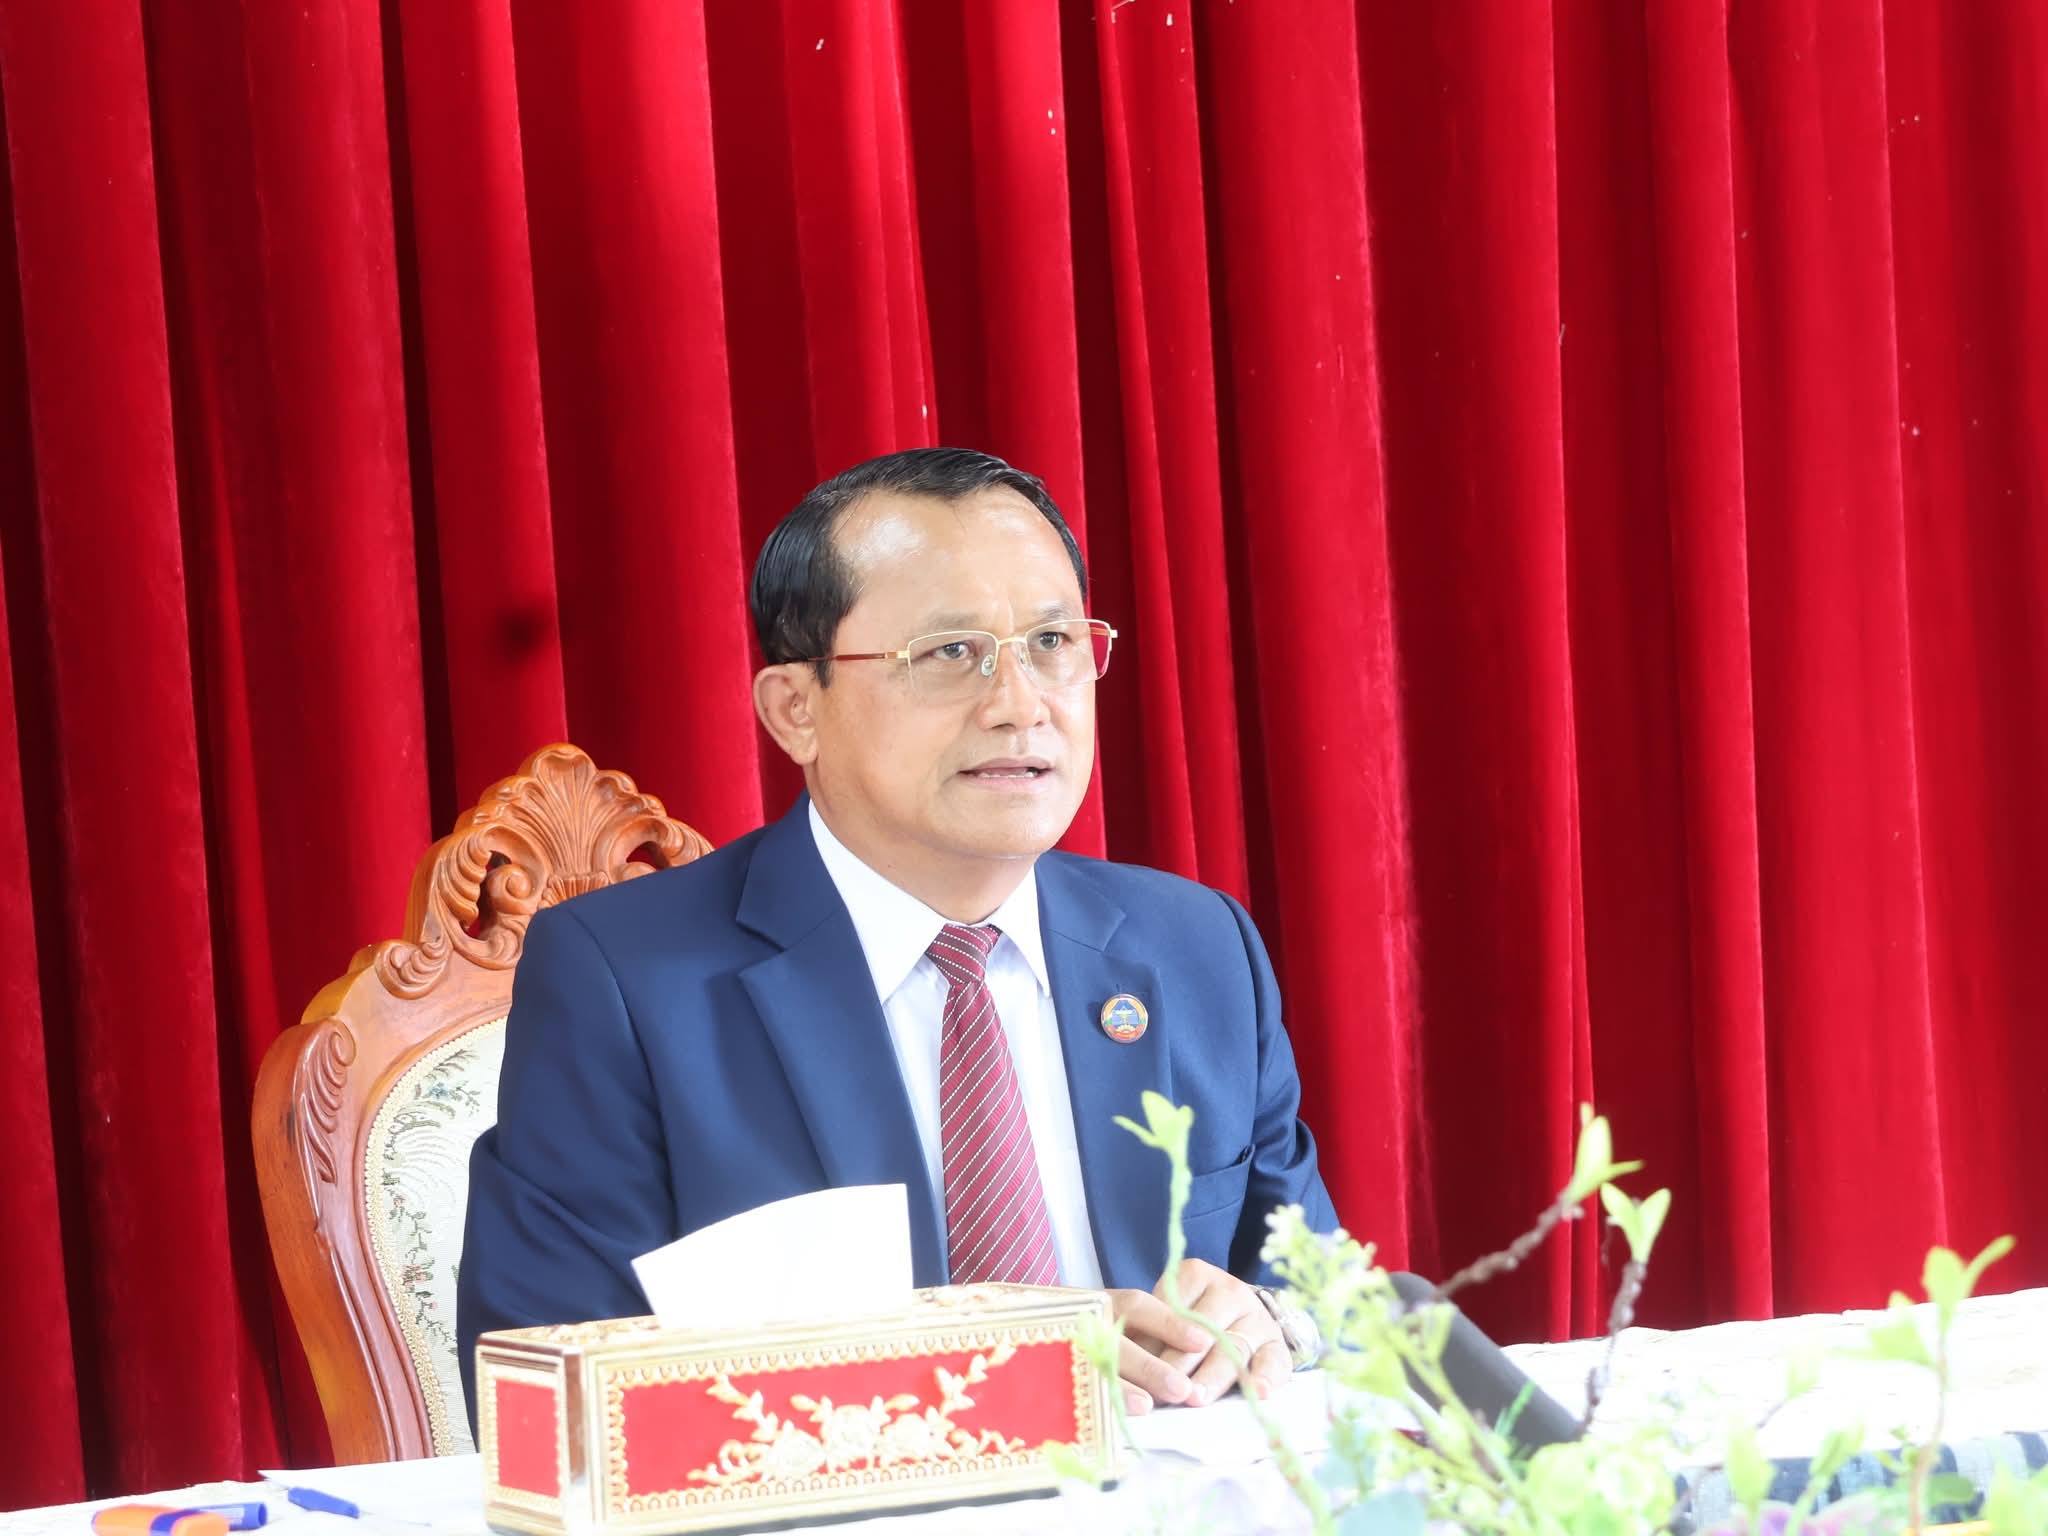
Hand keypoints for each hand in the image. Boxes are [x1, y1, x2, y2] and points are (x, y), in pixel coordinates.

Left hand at [1105, 1258, 1291, 1415]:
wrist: (1235, 1316)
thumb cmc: (1186, 1321)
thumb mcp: (1165, 1315)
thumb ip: (1148, 1334)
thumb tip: (1121, 1363)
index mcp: (1196, 1275)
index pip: (1175, 1307)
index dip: (1158, 1338)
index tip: (1142, 1363)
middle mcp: (1230, 1290)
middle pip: (1204, 1330)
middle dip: (1182, 1363)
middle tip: (1166, 1389)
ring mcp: (1256, 1317)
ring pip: (1234, 1347)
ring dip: (1215, 1375)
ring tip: (1197, 1397)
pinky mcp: (1277, 1344)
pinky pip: (1275, 1361)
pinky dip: (1267, 1377)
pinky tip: (1258, 1392)